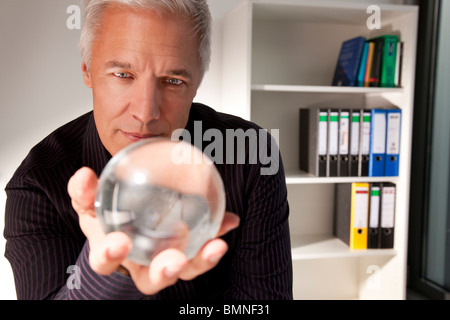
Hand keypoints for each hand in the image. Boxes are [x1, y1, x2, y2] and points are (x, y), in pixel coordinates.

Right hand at [67, 167, 239, 294]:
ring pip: (186, 270)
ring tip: (217, 245)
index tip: (118, 242)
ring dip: (202, 261)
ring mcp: (167, 262)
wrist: (128, 221)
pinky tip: (231, 221)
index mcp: (113, 254)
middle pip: (152, 280)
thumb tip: (83, 175)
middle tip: (175, 261)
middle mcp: (141, 265)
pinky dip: (217, 236)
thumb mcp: (92, 203)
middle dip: (164, 273)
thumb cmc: (108, 216)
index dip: (110, 256)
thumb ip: (84, 192)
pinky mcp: (189, 252)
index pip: (106, 261)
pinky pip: (204, 249)